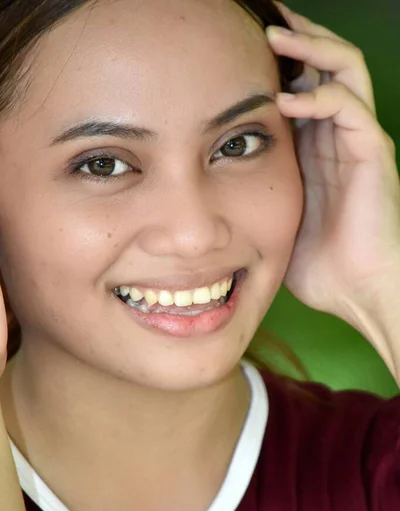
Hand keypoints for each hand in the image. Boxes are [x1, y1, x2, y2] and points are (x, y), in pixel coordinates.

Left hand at [266, 2, 399, 330]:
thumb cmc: (316, 261)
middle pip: (323, 64)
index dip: (275, 61)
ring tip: (272, 33)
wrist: (355, 289)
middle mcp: (337, 136)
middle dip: (294, 37)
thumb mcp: (274, 216)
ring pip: (342, 69)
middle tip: (258, 18)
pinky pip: (348, 107)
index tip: (235, 47)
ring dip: (309, 47)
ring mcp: (357, 141)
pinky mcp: (371, 153)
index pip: (299, 84)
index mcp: (314, 147)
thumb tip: (208, 184)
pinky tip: (285, 97)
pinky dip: (318, 95)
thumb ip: (255, 190)